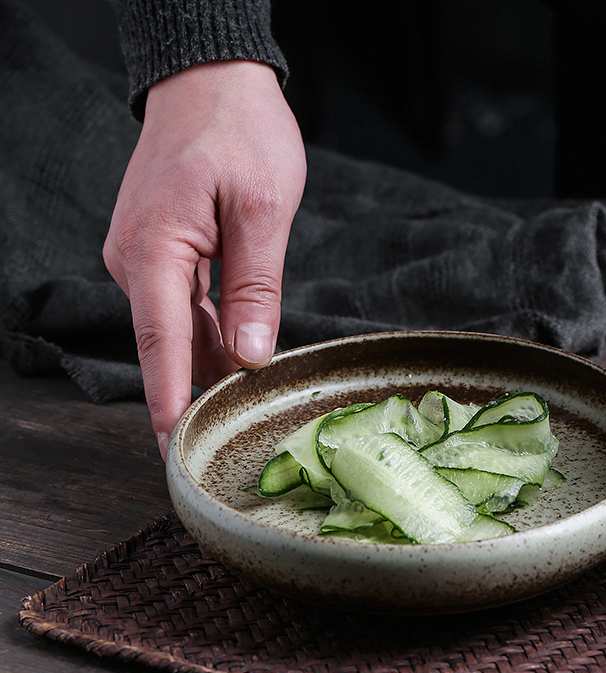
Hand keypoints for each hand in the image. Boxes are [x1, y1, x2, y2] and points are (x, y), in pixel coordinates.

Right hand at [103, 62, 305, 458]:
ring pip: (177, 331)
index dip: (172, 402)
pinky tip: (235, 365)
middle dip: (194, 398)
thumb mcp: (263, 208)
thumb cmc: (240, 131)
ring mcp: (145, 258)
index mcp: (156, 250)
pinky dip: (208, 338)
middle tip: (222, 450)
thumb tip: (249, 353)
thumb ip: (255, 286)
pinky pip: (182, 309)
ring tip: (238, 416)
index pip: (162, 344)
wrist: (210, 82)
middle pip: (167, 346)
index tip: (175, 453)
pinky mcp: (161, 254)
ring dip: (207, 370)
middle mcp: (137, 261)